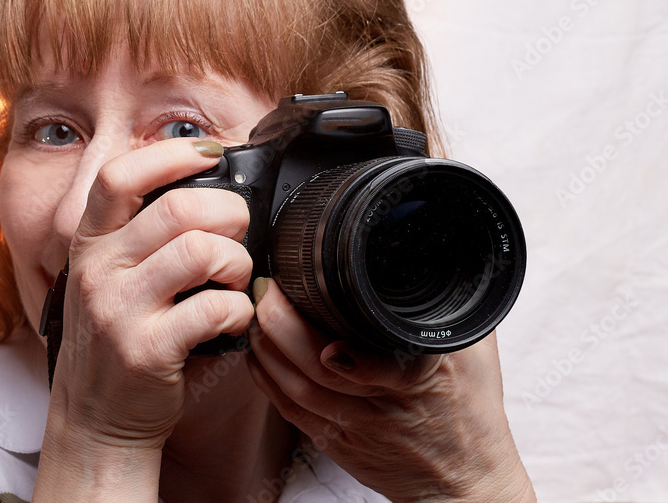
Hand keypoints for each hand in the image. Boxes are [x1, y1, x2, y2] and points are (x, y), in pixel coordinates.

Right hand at [41, 139, 254, 471]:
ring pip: (202, 251)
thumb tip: (209, 188)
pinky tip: (232, 318)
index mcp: (89, 243)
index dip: (171, 153)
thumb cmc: (115, 340)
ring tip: (235, 279)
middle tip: (239, 231)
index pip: (119, 175)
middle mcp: (97, 270)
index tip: (211, 153)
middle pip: (178, 207)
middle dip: (229, 212)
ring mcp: (119, 310)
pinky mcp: (147, 350)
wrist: (93, 419)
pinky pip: (216, 308)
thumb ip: (141, 235)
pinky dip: (240, 310)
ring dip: (237, 262)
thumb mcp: (107, 278)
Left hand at [247, 277, 535, 502]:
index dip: (338, 342)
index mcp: (422, 376)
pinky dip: (267, 379)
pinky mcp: (336, 443)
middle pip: (320, 370)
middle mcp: (384, 404)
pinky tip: (259, 352)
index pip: (378, 361)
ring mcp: (356, 427)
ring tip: (256, 312)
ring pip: (297, 389)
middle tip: (266, 289)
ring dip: (267, 347)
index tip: (310, 304)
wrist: (464, 480)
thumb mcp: (473, 350)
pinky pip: (290, 411)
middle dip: (281, 325)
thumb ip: (449, 304)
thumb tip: (433, 250)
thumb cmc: (471, 410)